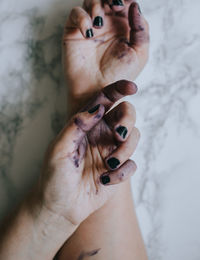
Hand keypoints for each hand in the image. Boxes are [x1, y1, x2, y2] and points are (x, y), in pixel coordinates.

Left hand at [38, 80, 139, 224]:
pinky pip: (132, 164)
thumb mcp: (58, 149)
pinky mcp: (119, 169)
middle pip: (126, 114)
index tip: (131, 87)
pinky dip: (122, 172)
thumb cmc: (54, 176)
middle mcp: (102, 134)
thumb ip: (76, 126)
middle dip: (127, 121)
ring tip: (109, 165)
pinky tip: (105, 180)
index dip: (119, 89)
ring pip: (133, 137)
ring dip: (125, 151)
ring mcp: (111, 150)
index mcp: (87, 124)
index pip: (105, 100)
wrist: (60, 207)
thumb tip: (97, 107)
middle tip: (118, 135)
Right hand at [62, 0, 148, 110]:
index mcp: (124, 26)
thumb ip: (141, 29)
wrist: (98, 90)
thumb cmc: (120, 74)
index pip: (126, 2)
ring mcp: (90, 26)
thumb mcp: (139, 53)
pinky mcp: (74, 31)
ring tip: (100, 24)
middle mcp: (108, 23)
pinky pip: (76, 13)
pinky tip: (89, 33)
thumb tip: (135, 6)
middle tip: (117, 5)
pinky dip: (82, 18)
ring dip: (96, 6)